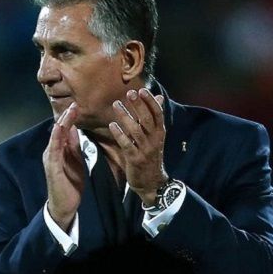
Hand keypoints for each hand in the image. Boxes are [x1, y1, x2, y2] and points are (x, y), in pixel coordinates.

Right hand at [43, 102, 85, 230]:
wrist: (64, 205)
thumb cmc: (70, 183)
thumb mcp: (75, 160)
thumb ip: (73, 145)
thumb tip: (74, 128)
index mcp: (58, 150)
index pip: (64, 130)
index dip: (70, 118)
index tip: (77, 105)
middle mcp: (51, 152)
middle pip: (58, 131)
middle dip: (66, 117)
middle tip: (74, 103)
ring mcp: (50, 159)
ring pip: (55, 138)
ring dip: (62, 124)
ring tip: (68, 113)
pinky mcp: (52, 168)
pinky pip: (54, 151)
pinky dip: (56, 139)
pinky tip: (59, 130)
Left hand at [108, 88, 168, 205]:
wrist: (151, 183)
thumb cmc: (151, 156)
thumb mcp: (156, 137)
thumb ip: (155, 118)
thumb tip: (159, 97)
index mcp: (160, 133)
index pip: (158, 114)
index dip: (151, 102)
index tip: (143, 90)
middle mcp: (154, 140)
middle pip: (147, 119)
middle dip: (139, 105)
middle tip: (130, 93)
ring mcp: (145, 150)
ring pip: (136, 130)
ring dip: (126, 116)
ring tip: (116, 104)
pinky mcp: (135, 159)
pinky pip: (127, 144)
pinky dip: (120, 134)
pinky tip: (112, 125)